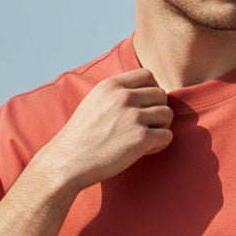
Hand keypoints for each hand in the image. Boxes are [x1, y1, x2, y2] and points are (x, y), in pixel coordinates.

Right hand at [41, 68, 173, 189]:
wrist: (68, 161)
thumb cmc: (81, 136)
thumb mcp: (94, 102)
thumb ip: (115, 93)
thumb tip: (142, 92)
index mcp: (111, 85)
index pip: (147, 75)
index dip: (151, 91)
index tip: (143, 106)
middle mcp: (123, 97)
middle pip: (161, 95)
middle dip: (157, 110)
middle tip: (145, 126)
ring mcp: (133, 117)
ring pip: (167, 114)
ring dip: (161, 127)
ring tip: (144, 139)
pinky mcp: (140, 138)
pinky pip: (167, 136)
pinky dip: (160, 144)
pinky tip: (144, 150)